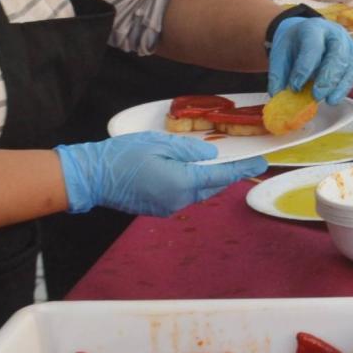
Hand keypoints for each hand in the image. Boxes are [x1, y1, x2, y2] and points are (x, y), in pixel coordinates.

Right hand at [55, 132, 264, 216]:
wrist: (91, 177)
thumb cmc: (123, 156)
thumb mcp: (159, 143)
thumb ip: (189, 150)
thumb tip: (211, 155)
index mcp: (181, 183)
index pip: (220, 176)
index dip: (242, 169)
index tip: (261, 164)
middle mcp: (178, 200)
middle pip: (211, 187)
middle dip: (227, 175)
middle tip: (243, 162)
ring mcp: (167, 208)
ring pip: (198, 193)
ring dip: (209, 180)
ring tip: (219, 165)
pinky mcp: (158, 209)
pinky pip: (183, 196)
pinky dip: (192, 185)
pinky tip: (191, 172)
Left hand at [267, 16, 352, 103]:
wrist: (307, 33)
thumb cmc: (294, 46)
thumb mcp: (280, 54)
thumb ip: (278, 75)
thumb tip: (280, 97)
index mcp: (313, 29)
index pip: (312, 47)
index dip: (304, 68)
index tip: (295, 87)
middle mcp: (336, 35)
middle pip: (338, 55)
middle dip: (328, 78)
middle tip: (317, 97)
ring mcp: (351, 46)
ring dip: (343, 86)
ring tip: (331, 101)